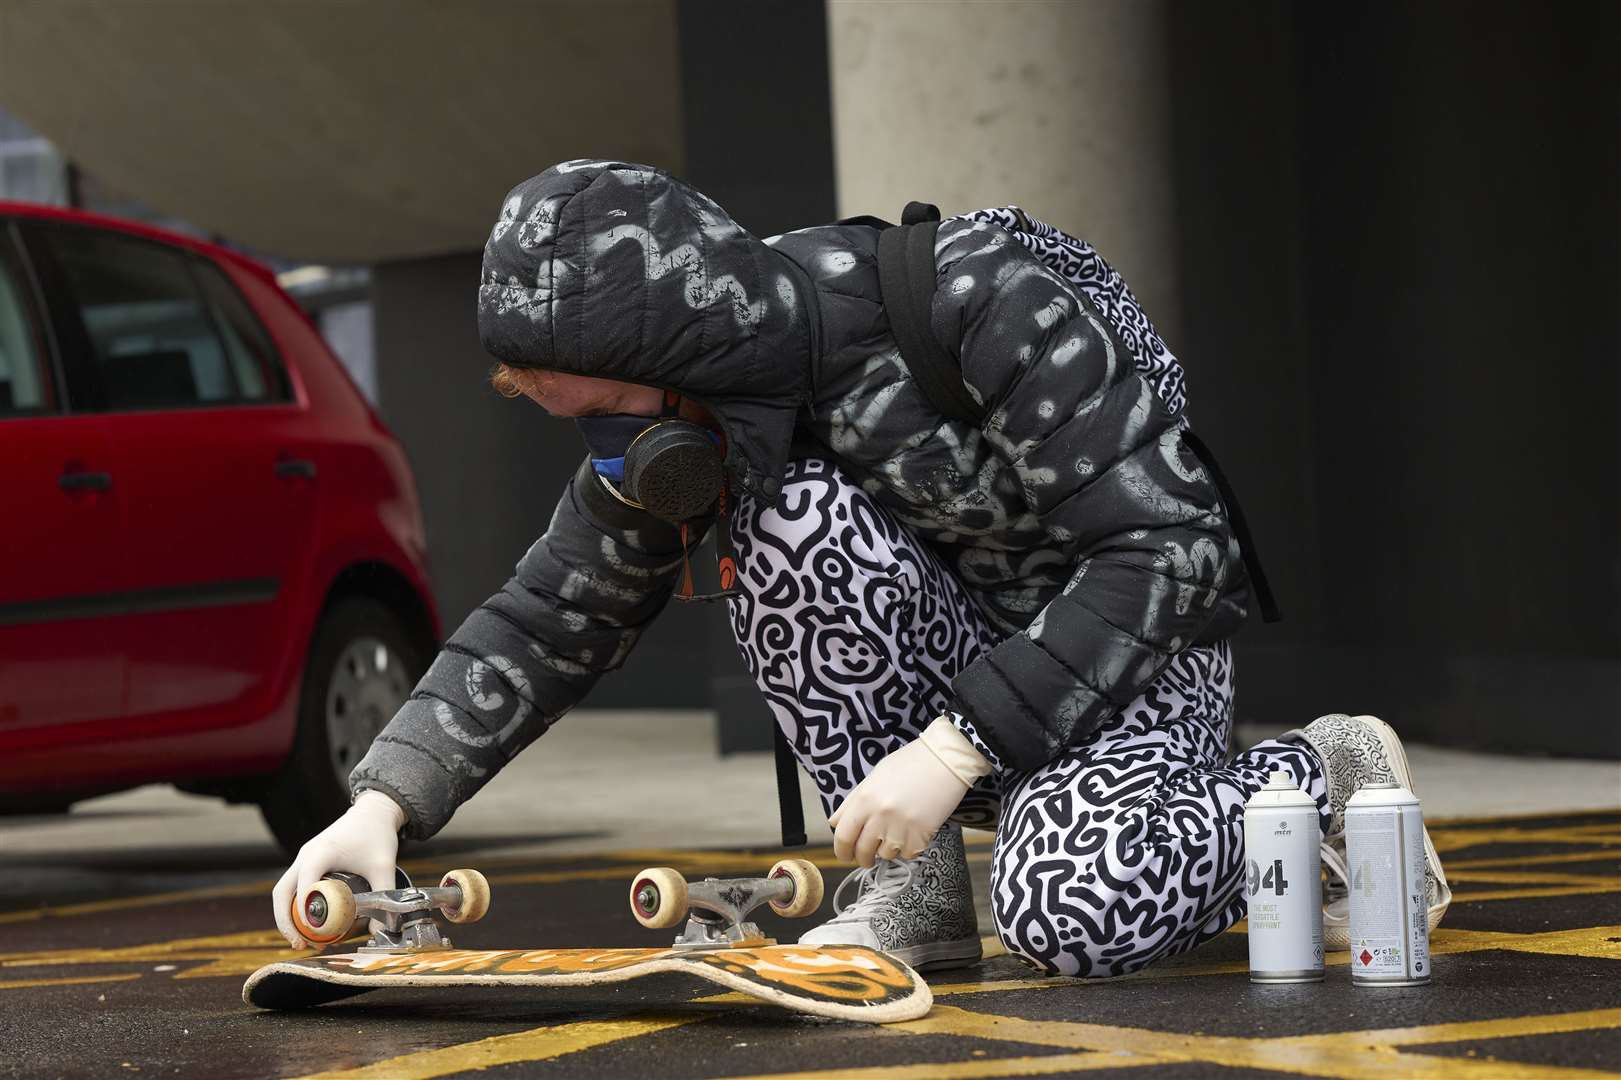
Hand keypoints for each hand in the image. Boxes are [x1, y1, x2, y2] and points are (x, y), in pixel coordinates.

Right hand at [272, 790, 404, 948]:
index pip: (304, 886)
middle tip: (299, 944)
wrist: (374, 811)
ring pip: (283, 890)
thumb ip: (384, 896)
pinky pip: (292, 886)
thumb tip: (381, 931)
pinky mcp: (307, 861)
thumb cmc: (377, 835)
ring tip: (302, 941)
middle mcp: (306, 855)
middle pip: (281, 892)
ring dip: (287, 916)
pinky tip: (308, 924)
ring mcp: (304, 857)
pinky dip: (294, 905)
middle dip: (286, 921)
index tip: (313, 933)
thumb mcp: (384, 866)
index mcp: (321, 853)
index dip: (304, 911)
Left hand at [828, 737, 970, 867]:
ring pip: (886, 855)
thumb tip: (835, 823)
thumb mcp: (874, 777)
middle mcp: (878, 815)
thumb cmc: (909, 764)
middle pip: (862, 852)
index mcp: (864, 799)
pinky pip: (908, 854)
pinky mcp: (920, 836)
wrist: (945, 760)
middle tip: (868, 857)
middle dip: (863, 858)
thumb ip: (852, 802)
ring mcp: (900, 828)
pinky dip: (909, 847)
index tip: (846, 855)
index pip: (843, 836)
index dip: (842, 851)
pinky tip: (914, 830)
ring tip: (899, 830)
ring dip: (889, 849)